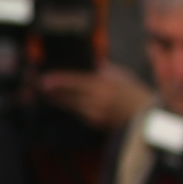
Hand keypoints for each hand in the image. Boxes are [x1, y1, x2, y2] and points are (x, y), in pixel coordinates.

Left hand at [38, 61, 153, 130]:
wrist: (145, 115)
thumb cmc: (133, 90)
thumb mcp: (119, 74)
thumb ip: (101, 67)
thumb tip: (86, 59)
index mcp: (104, 85)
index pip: (75, 81)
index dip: (58, 80)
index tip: (44, 79)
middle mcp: (98, 100)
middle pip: (68, 96)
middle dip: (51, 91)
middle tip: (37, 85)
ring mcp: (95, 113)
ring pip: (69, 106)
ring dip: (56, 99)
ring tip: (43, 92)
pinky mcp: (94, 123)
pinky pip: (77, 113)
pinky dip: (70, 106)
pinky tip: (60, 101)